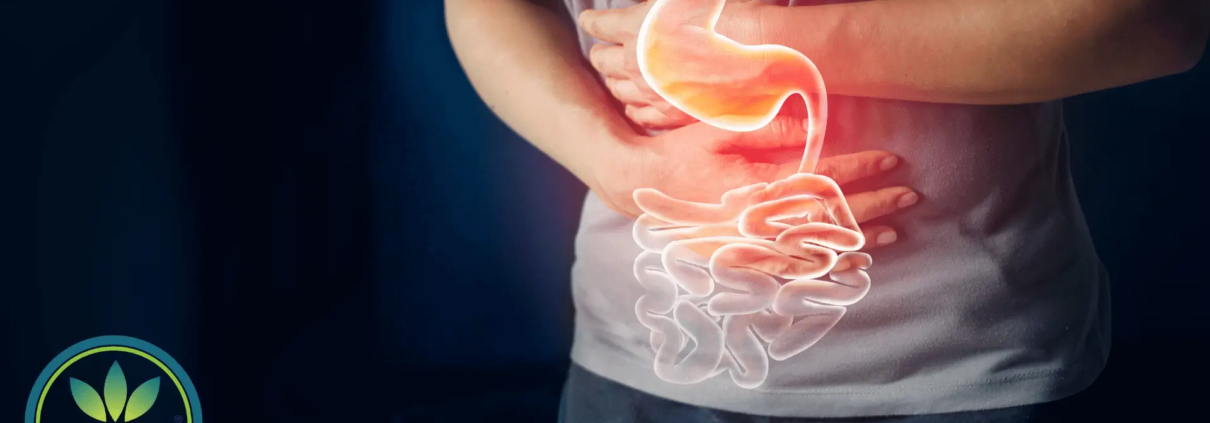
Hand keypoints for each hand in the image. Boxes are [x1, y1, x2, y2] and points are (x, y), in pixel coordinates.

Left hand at [580, 1, 766, 129]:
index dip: (594, 22)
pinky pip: (640, 116)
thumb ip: (657, 3)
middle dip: (600, 54)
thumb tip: (647, 4)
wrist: (764, 53)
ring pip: (618, 91)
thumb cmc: (731, 14)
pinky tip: (634, 104)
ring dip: (613, 81)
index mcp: (635, 27)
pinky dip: (634, 108)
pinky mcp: (672, 115)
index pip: (599, 24)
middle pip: (603, 61)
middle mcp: (636, 63)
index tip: (591, 21)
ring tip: (615, 77)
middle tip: (600, 51)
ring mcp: (653, 93)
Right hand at [594, 116, 915, 249]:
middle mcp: (755, 220)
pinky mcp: (740, 259)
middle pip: (826, 216)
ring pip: (815, 248)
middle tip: (909, 197)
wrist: (637, 186)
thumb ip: (768, 132)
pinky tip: (852, 267)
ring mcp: (749, 244)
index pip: (820, 176)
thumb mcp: (719, 131)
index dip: (859, 167)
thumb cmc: (681, 153)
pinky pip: (792, 270)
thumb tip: (816, 128)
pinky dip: (826, 269)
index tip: (892, 159)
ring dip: (857, 242)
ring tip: (894, 234)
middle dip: (873, 205)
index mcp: (754, 184)